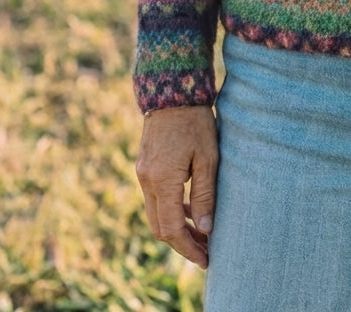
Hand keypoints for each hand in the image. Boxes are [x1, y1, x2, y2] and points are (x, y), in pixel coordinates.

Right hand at [136, 105, 218, 268]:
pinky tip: (189, 210)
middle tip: (205, 252)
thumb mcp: (208, 157)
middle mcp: (147, 181)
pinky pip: (155, 198)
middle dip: (182, 243)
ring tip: (201, 235)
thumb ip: (205, 194)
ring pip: (155, 214)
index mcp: (162, 181)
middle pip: (159, 227)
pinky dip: (170, 210)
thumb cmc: (195, 121)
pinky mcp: (145, 167)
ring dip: (176, 228)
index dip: (188, 248)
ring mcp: (143, 174)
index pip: (172, 229)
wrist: (172, 92)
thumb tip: (205, 229)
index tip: (207, 259)